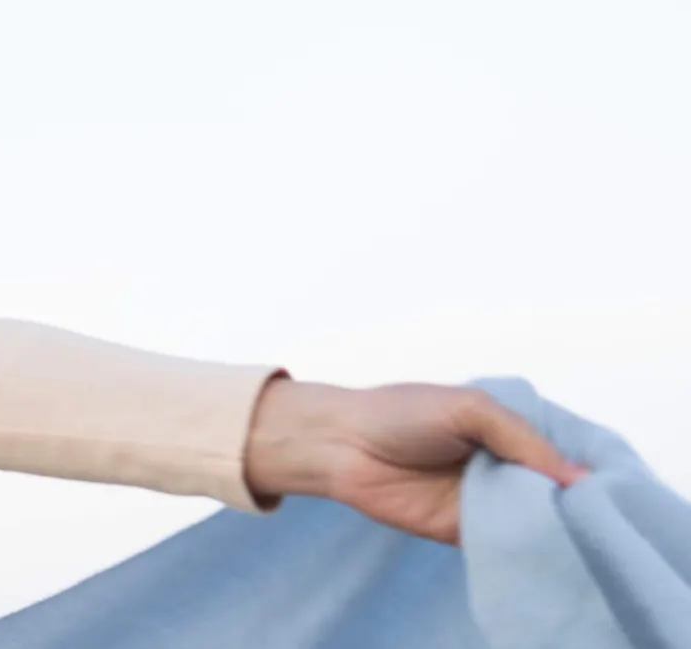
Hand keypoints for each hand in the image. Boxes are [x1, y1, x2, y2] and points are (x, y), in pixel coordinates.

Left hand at [242, 379, 587, 543]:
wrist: (342, 444)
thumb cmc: (401, 413)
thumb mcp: (470, 409)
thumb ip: (521, 438)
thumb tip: (576, 477)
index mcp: (510, 430)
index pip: (562, 451)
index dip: (586, 465)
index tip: (614, 481)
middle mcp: (504, 466)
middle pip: (554, 490)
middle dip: (573, 501)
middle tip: (602, 514)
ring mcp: (485, 500)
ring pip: (533, 518)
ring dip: (551, 525)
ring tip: (579, 531)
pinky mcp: (463, 530)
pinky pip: (502, 542)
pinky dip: (521, 545)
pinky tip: (542, 547)